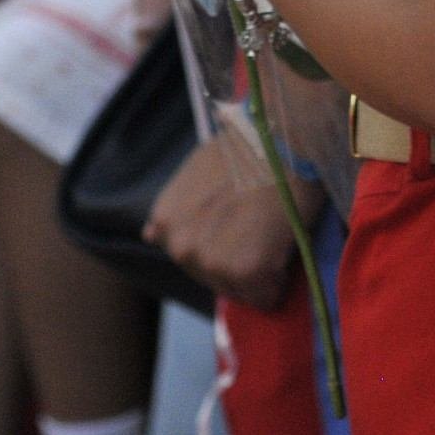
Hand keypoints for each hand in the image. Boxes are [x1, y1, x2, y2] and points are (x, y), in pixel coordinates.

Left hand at [143, 132, 314, 312]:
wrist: (284, 138)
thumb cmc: (249, 147)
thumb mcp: (196, 172)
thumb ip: (177, 209)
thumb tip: (150, 235)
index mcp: (165, 224)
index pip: (193, 258)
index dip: (223, 245)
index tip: (242, 223)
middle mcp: (180, 248)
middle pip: (214, 277)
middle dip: (237, 261)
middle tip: (261, 226)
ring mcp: (212, 263)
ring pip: (240, 289)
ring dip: (258, 271)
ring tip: (273, 233)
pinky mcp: (246, 271)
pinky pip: (266, 296)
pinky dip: (277, 281)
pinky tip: (283, 246)